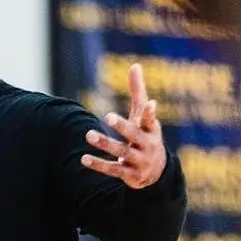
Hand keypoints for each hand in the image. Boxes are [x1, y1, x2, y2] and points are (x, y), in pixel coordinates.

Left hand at [81, 63, 167, 188]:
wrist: (156, 172)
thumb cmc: (146, 135)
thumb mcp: (143, 116)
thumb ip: (138, 92)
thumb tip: (134, 65)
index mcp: (151, 129)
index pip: (151, 119)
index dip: (150, 113)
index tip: (149, 104)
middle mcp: (147, 145)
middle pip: (135, 135)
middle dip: (123, 126)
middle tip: (108, 116)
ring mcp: (139, 160)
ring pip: (121, 152)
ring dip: (105, 143)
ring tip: (88, 134)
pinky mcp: (128, 174)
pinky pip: (112, 170)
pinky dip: (98, 164)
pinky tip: (84, 159)